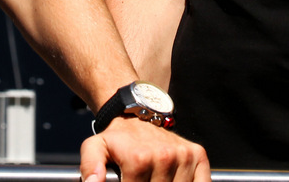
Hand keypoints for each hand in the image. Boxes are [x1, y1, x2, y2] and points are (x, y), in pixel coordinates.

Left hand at [80, 117, 209, 181]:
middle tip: (142, 178)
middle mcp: (164, 157)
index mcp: (138, 160)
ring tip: (154, 178)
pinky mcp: (198, 155)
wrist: (138, 113)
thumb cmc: (118, 138)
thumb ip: (90, 167)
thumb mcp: (95, 148)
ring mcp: (183, 157)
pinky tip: (174, 180)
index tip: (130, 181)